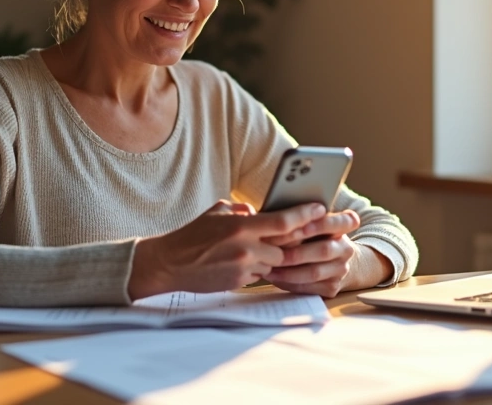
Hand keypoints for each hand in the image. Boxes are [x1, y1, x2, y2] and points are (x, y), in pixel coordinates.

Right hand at [127, 201, 324, 298]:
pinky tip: (239, 262)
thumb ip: (241, 210)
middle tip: (296, 233)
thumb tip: (259, 212)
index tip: (321, 209)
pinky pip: (259, 274)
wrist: (170, 263)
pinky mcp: (239, 282)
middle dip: (289, 240)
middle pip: (285, 245)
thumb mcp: (217, 212)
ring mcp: (243, 267)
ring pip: (273, 261)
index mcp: (241, 225)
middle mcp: (246, 247)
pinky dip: (256, 267)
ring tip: (250, 249)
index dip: (306, 215)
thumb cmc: (192, 235)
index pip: (284, 221)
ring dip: (270, 255)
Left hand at [263, 210, 361, 297]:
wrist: (333, 261)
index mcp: (344, 227)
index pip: (345, 221)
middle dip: (296, 249)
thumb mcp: (311, 220)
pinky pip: (309, 287)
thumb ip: (296, 214)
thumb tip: (255, 211)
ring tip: (267, 265)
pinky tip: (273, 276)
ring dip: (288, 270)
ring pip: (314, 272)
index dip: (323, 223)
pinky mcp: (332, 288)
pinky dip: (289, 282)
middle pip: (324, 250)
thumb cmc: (311, 235)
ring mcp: (341, 270)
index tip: (303, 222)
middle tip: (272, 248)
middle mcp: (346, 249)